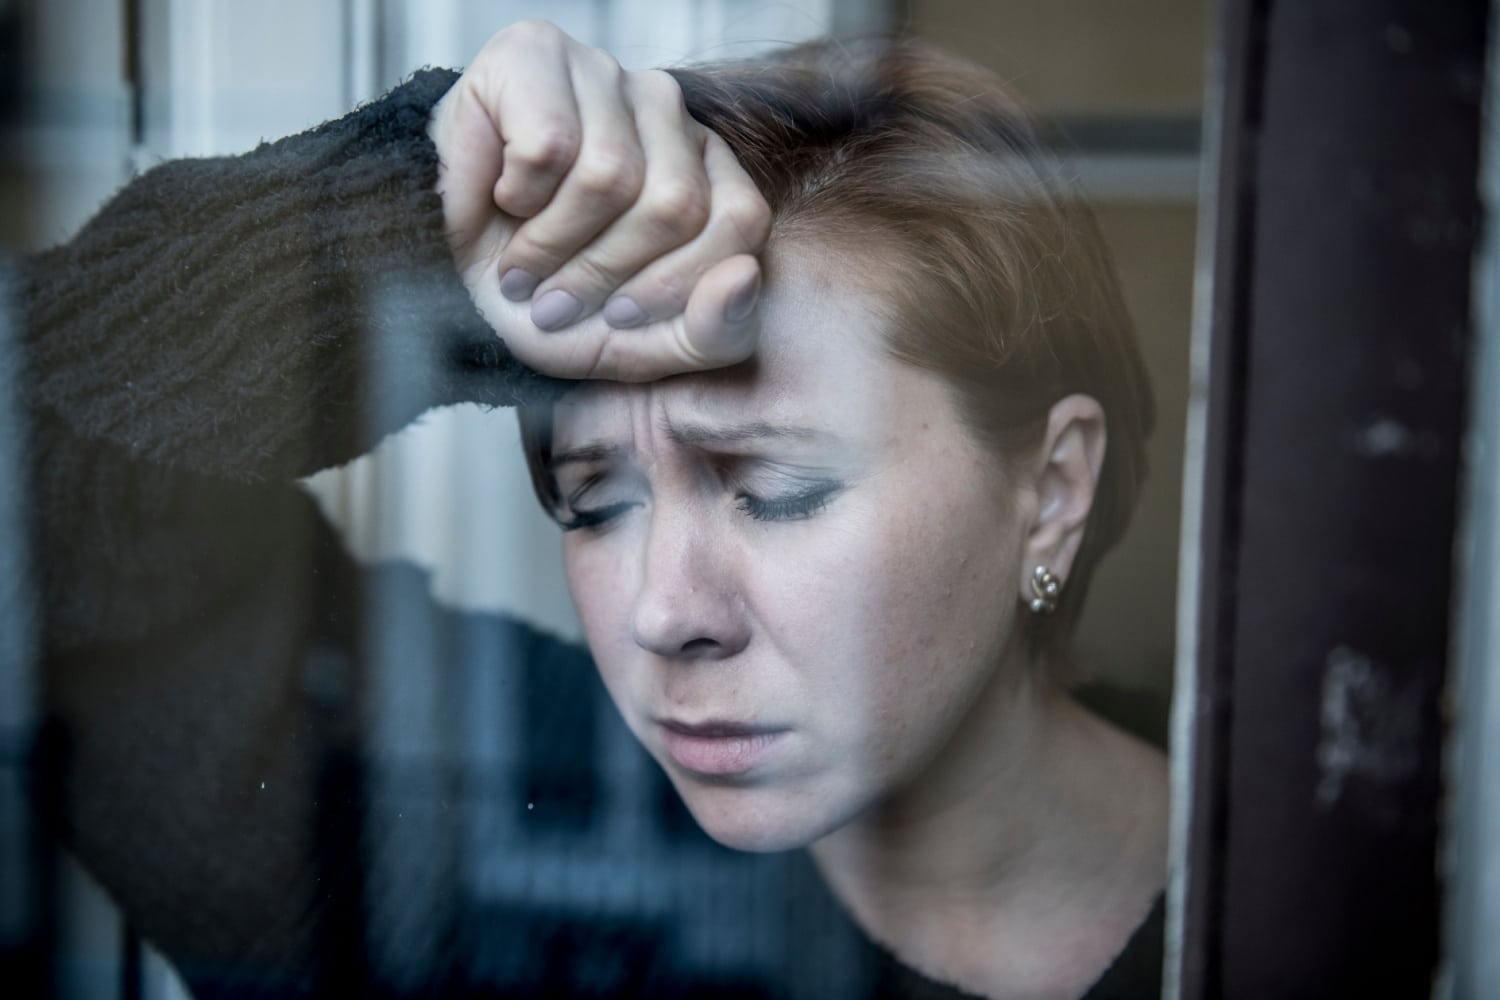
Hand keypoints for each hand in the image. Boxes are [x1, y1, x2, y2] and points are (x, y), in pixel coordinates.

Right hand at [429, 20, 770, 380]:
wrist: (439, 281)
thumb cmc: (544, 303)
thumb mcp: (639, 345)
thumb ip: (714, 331)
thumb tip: (745, 277)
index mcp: (707, 170)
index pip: (739, 220)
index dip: (676, 285)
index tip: (618, 316)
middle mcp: (665, 111)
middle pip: (675, 202)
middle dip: (605, 273)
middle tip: (555, 299)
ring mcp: (604, 74)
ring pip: (611, 175)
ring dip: (551, 244)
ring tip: (522, 262)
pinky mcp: (536, 55)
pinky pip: (548, 147)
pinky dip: (516, 197)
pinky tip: (501, 197)